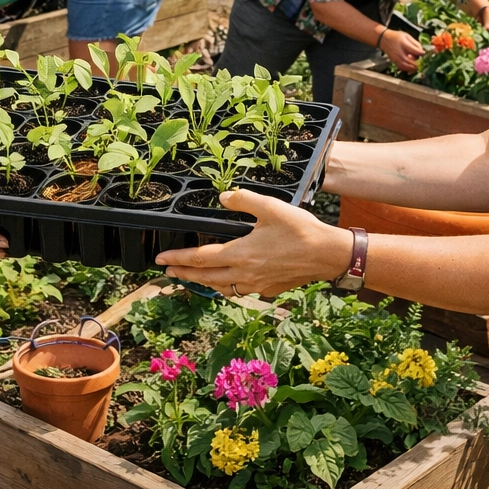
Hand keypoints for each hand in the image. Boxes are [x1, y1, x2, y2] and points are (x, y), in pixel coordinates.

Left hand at [155, 189, 352, 297]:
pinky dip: (226, 287)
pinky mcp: (269, 289)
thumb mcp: (270, 207)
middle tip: (167, 271)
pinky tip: (226, 281)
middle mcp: (245, 274)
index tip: (161, 259)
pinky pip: (239, 291)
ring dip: (203, 282)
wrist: (328, 255)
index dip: (178, 258)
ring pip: (221, 288)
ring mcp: (257, 285)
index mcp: (240, 254)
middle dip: (184, 273)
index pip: (200, 259)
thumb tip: (223, 198)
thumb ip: (243, 201)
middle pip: (206, 277)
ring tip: (192, 276)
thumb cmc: (300, 230)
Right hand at [379, 28, 422, 71]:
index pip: (416, 51)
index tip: (427, 54)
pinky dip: (409, 68)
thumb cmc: (396, 36)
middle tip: (424, 61)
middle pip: (413, 62)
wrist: (384, 39)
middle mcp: (400, 53)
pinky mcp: (395, 62)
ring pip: (408, 67)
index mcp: (404, 45)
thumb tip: (422, 50)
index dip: (423, 53)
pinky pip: (403, 68)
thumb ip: (415, 43)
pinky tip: (412, 66)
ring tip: (419, 64)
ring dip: (415, 67)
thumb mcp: (407, 35)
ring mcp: (397, 59)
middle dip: (420, 62)